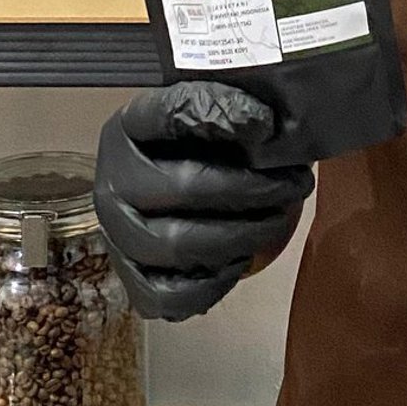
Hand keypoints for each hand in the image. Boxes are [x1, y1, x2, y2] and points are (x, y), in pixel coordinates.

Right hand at [95, 80, 314, 321]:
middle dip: (252, 190)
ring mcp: (116, 233)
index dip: (222, 114)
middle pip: (185, 187)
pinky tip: (238, 262)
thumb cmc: (195, 145)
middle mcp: (113, 180)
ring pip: (177, 245)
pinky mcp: (129, 277)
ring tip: (276, 222)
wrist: (166, 181)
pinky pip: (167, 295)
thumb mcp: (209, 112)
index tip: (267, 123)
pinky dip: (209, 286)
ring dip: (240, 237)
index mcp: (129, 127)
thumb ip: (229, 109)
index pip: (173, 113)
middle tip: (294, 185)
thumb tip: (264, 127)